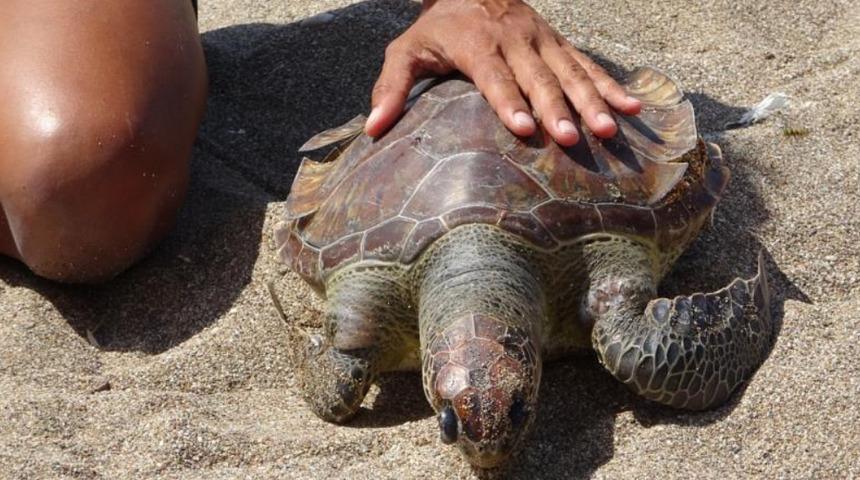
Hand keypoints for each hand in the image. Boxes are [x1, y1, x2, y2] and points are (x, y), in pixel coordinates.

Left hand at [365, 0, 641, 145]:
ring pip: (570, 71)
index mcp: (477, 44)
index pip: (494, 76)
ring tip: (610, 129)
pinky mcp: (559, 43)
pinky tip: (632, 105)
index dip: (509, 100)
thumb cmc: (437, 28)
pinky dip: (611, 84)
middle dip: (555, 109)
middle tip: (570, 139)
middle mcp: (514, 40)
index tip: (523, 127)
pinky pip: (588, 64)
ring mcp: (542, 41)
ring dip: (591, 101)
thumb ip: (391, 86)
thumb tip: (373, 128)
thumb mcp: (406, 50)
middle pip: (537, 78)